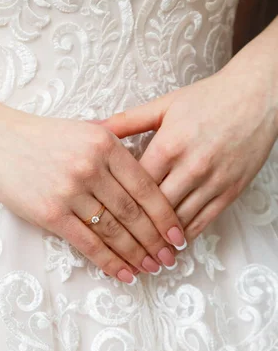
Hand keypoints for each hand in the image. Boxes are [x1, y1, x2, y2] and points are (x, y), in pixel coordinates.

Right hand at [0, 108, 185, 282]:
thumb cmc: (43, 137)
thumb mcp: (84, 129)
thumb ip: (116, 147)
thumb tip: (149, 172)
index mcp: (105, 145)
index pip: (145, 187)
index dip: (165, 215)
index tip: (179, 235)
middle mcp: (90, 167)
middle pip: (133, 212)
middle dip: (156, 240)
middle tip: (170, 258)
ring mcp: (69, 191)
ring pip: (113, 231)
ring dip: (136, 254)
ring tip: (152, 267)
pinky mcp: (49, 213)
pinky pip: (87, 243)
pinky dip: (109, 261)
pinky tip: (124, 273)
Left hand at [101, 59, 277, 241]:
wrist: (257, 97)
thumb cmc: (208, 99)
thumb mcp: (164, 105)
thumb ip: (127, 120)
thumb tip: (94, 128)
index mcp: (169, 145)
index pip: (135, 185)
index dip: (117, 202)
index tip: (104, 215)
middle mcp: (190, 167)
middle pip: (154, 209)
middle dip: (136, 229)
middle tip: (118, 244)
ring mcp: (212, 182)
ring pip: (178, 221)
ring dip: (159, 240)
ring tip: (141, 253)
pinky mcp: (230, 191)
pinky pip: (203, 221)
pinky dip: (185, 236)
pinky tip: (171, 244)